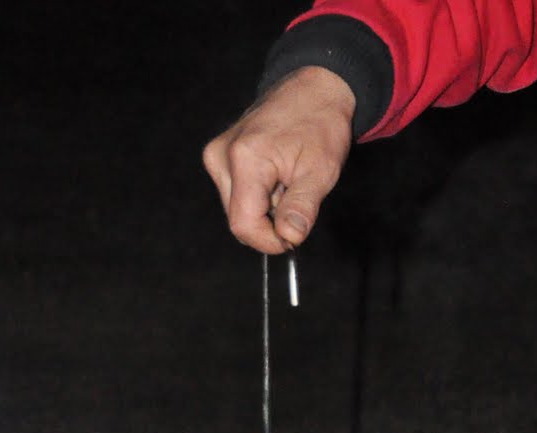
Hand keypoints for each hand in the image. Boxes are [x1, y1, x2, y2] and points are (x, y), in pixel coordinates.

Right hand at [202, 67, 355, 252]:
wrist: (313, 88)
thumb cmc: (320, 124)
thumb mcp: (320, 172)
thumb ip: (301, 209)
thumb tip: (289, 239)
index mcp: (245, 159)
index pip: (243, 225)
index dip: (269, 241)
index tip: (293, 237)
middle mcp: (221, 156)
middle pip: (238, 219)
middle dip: (269, 222)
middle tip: (294, 194)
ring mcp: (216, 155)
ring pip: (237, 209)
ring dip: (265, 208)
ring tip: (286, 180)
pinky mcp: (218, 155)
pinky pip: (236, 194)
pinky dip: (259, 195)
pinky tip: (275, 175)